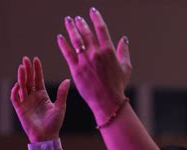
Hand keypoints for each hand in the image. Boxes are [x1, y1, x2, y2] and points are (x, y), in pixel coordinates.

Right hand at [10, 57, 69, 142]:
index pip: (38, 79)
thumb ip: (62, 93)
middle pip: (29, 80)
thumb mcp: (60, 106)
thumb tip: (67, 80)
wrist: (47, 136)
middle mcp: (33, 97)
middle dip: (27, 70)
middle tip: (26, 59)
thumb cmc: (55, 123)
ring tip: (22, 67)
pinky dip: (16, 91)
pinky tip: (19, 84)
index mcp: (43, 95)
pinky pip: (15, 98)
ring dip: (21, 77)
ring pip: (22, 86)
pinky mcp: (20, 109)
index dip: (37, 70)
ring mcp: (26, 102)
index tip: (35, 59)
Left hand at [57, 8, 131, 122]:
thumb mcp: (126, 68)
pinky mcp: (76, 68)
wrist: (107, 100)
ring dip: (71, 28)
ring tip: (68, 21)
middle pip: (86, 33)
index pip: (101, 29)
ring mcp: (84, 60)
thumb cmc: (118, 85)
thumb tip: (124, 39)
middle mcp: (96, 53)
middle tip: (77, 18)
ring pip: (76, 40)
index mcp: (109, 51)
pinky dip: (63, 43)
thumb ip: (124, 51)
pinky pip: (67, 53)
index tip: (92, 11)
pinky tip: (60, 37)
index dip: (96, 18)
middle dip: (81, 23)